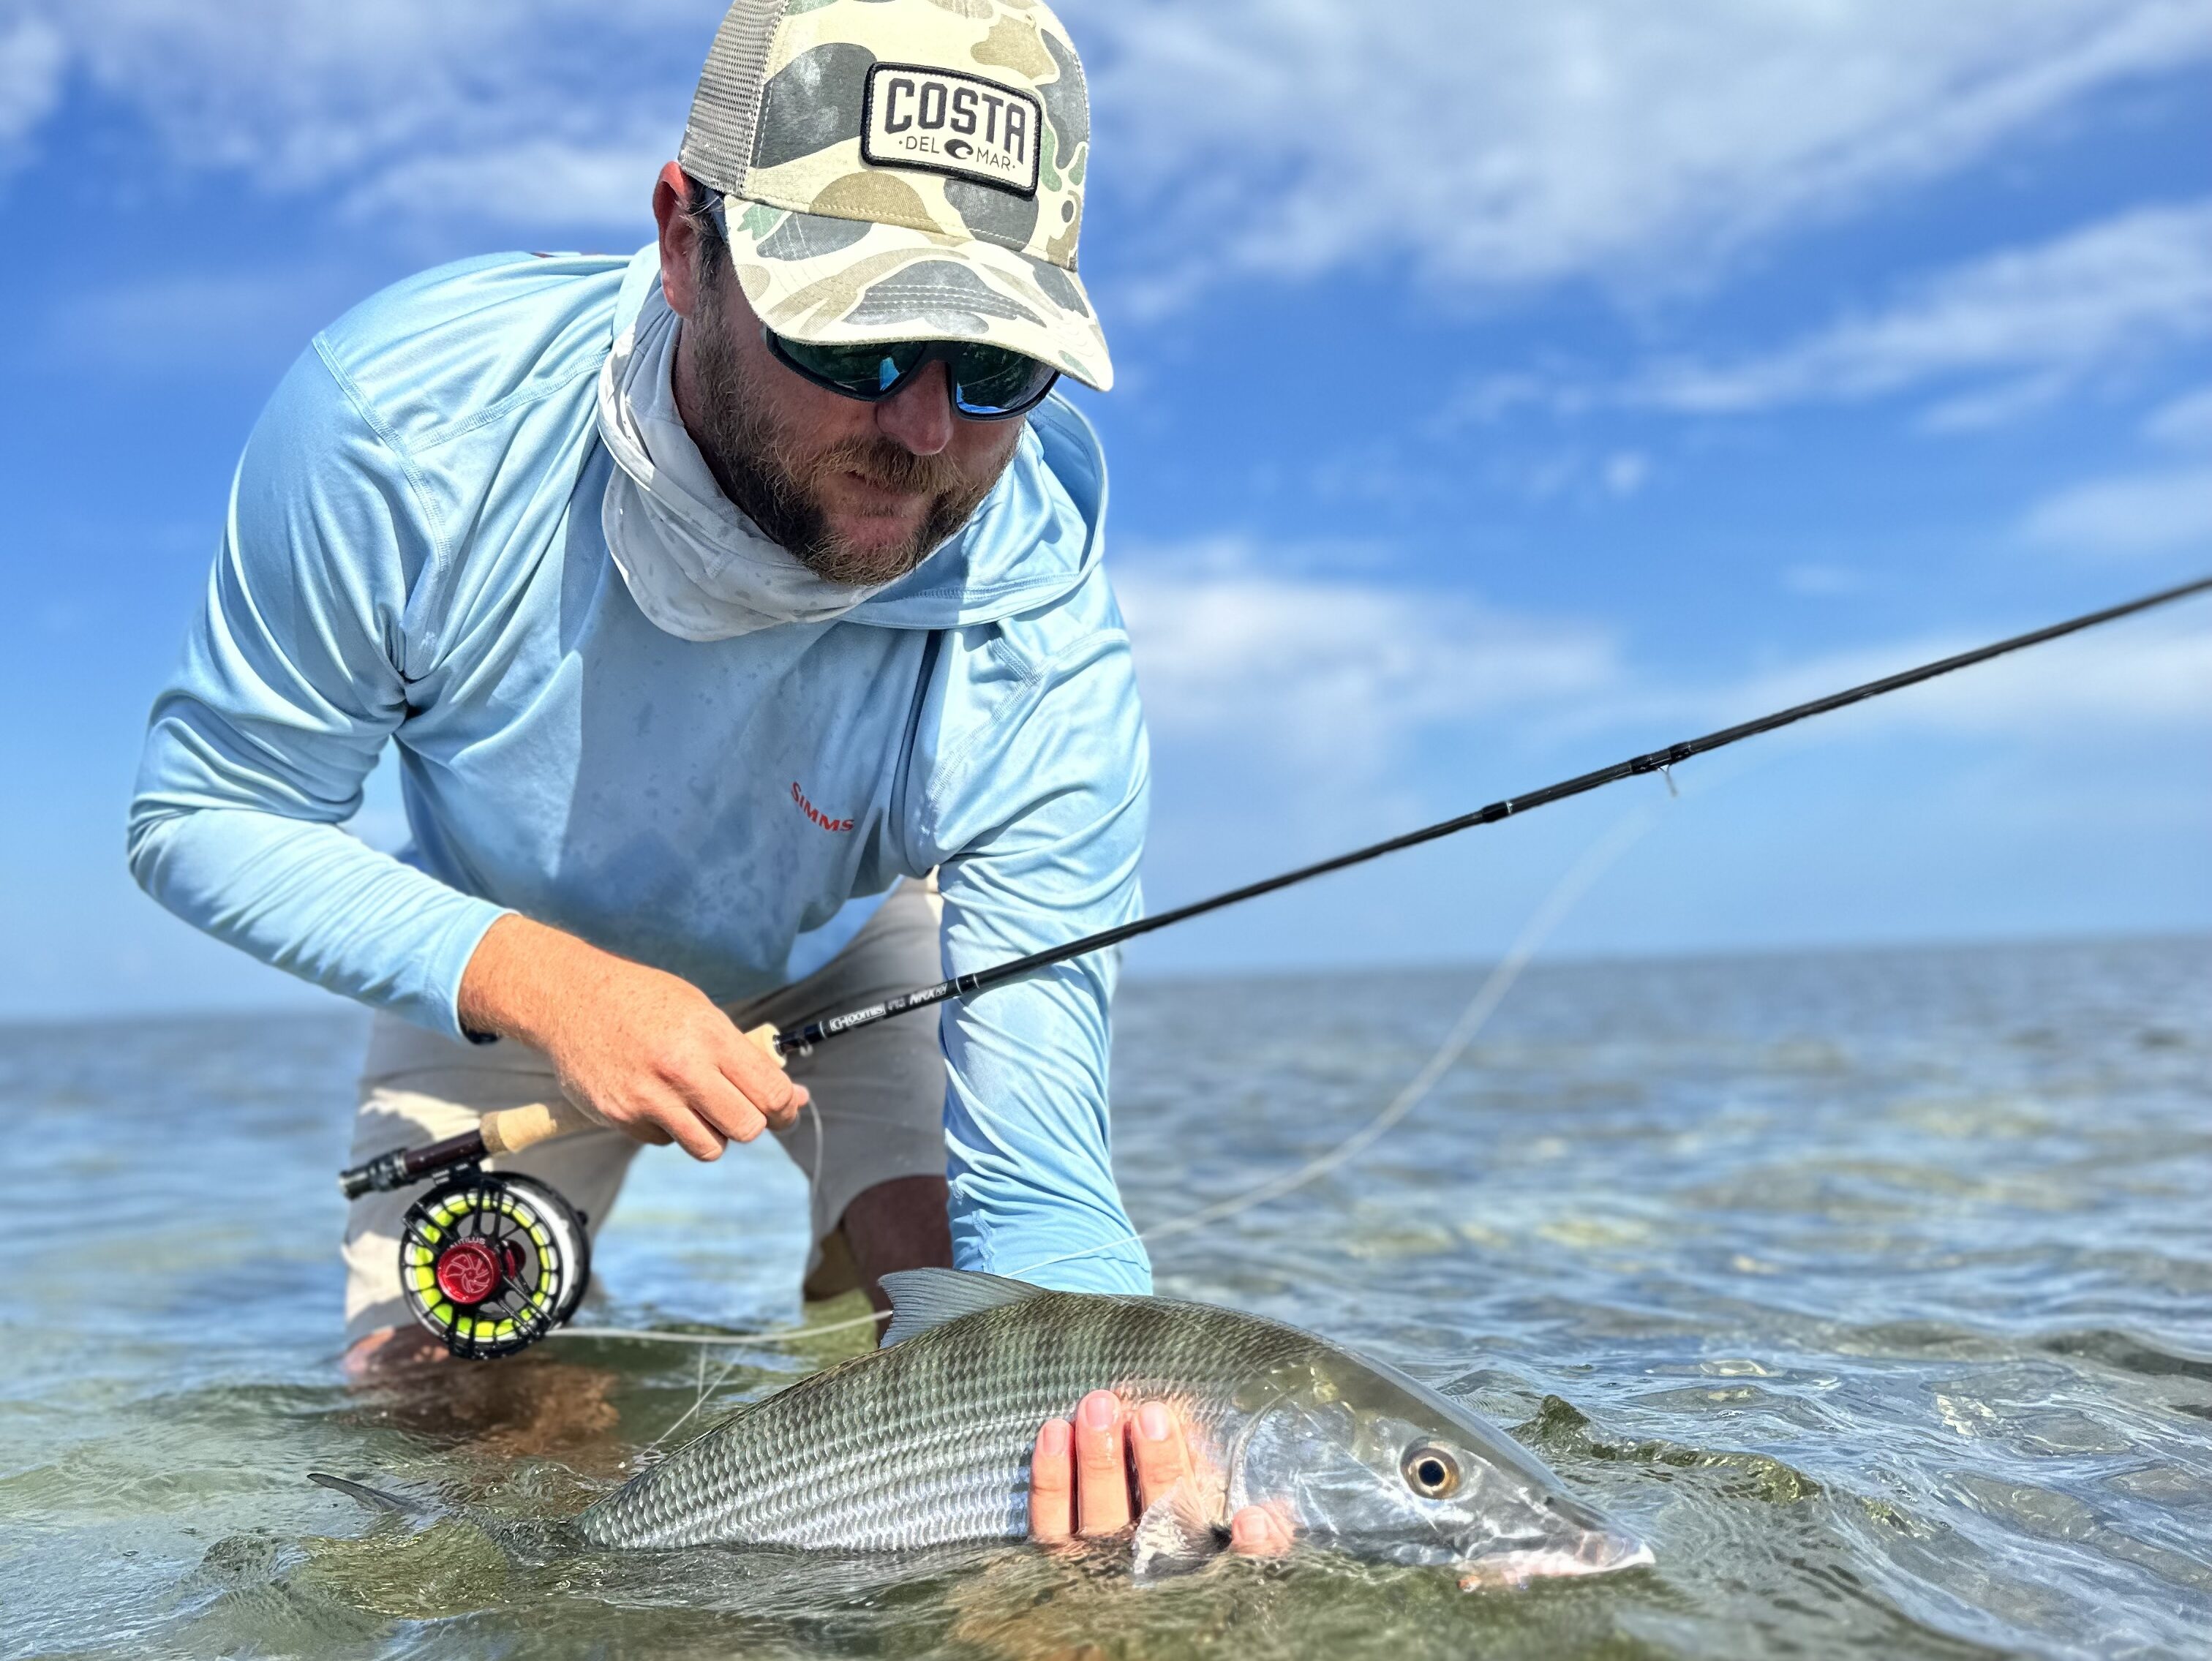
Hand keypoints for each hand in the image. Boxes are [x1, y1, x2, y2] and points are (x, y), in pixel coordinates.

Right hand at [457, 913, 805, 1160]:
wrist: (570, 998)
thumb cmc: (643, 1001)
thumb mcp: (701, 1011)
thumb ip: (744, 1056)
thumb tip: (793, 1097)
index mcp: (710, 1036)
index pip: (770, 1092)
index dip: (786, 1107)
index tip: (785, 1108)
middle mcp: (682, 1069)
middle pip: (747, 1128)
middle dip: (751, 1123)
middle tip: (741, 1109)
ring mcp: (649, 1098)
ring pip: (710, 1147)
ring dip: (713, 1133)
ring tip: (699, 1106)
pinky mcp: (621, 1117)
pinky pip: (667, 1142)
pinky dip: (670, 1128)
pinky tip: (657, 1098)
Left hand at [1028, 1390, 1293, 1555]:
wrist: (1120, 1603)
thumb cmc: (1190, 1549)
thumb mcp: (1236, 1551)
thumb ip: (1262, 1538)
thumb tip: (1260, 1517)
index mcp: (1199, 1561)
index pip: (1231, 1560)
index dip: (1245, 1546)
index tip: (1248, 1520)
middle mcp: (1151, 1568)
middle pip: (1158, 1522)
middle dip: (1158, 1467)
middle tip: (1152, 1414)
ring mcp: (1098, 1564)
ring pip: (1097, 1517)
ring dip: (1098, 1458)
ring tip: (1099, 1405)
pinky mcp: (1056, 1554)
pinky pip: (1049, 1520)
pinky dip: (1050, 1475)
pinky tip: (1054, 1429)